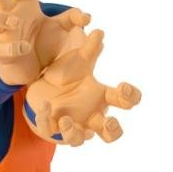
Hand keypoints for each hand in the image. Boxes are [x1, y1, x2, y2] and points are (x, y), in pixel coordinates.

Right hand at [0, 0, 91, 85]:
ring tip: (16, 23)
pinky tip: (25, 48)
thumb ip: (72, 19)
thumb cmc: (41, 44)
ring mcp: (3, 33)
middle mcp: (10, 14)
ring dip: (1, 18)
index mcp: (25, 4)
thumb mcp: (60, 30)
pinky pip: (0, 48)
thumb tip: (87, 17)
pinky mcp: (1, 52)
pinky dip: (13, 47)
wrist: (31, 71)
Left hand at [24, 28, 141, 146]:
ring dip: (75, 132)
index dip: (130, 97)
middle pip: (111, 133)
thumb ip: (89, 51)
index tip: (122, 86)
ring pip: (80, 140)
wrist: (42, 90)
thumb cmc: (67, 78)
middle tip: (110, 123)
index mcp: (102, 98)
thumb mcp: (78, 63)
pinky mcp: (53, 129)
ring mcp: (73, 125)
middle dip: (113, 130)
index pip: (124, 102)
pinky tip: (45, 106)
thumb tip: (99, 32)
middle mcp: (91, 116)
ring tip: (67, 120)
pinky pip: (51, 130)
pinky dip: (46, 120)